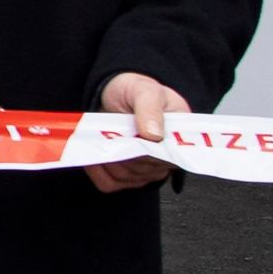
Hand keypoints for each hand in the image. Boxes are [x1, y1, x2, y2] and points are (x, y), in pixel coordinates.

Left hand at [88, 71, 187, 191]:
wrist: (115, 94)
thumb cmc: (135, 91)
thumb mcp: (145, 90)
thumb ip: (150, 108)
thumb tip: (155, 135)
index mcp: (179, 138)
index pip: (168, 159)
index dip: (148, 151)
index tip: (134, 137)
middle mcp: (164, 159)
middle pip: (144, 169)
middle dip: (124, 150)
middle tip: (114, 132)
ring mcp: (144, 170)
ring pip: (125, 177)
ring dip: (109, 158)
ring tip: (103, 138)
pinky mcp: (123, 176)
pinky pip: (110, 183)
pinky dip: (97, 171)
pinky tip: (94, 154)